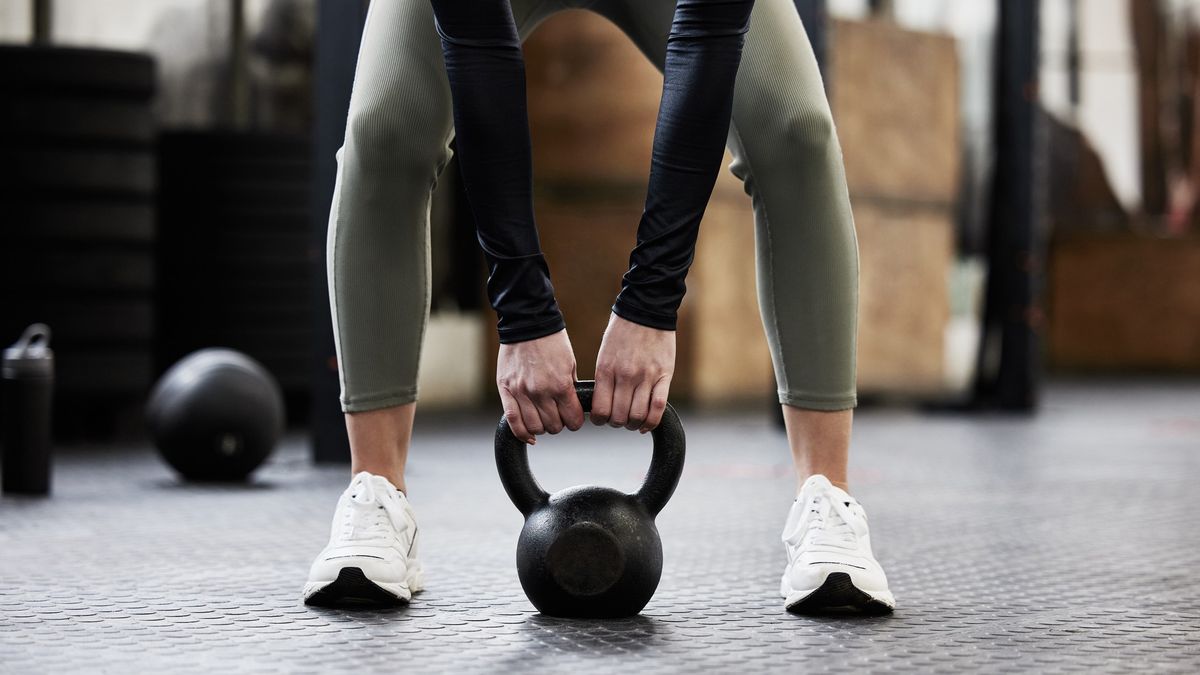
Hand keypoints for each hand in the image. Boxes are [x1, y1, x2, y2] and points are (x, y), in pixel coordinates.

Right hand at [497, 329, 584, 444]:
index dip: (575, 422)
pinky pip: (513, 421)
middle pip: (553, 426)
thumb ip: (570, 388)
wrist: (527, 323)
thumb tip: (573, 407)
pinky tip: (529, 435)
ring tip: (543, 418)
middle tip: (558, 416)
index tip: (574, 419)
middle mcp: (541, 392)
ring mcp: (521, 392)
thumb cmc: (552, 342)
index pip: (572, 419)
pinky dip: (522, 433)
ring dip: (542, 427)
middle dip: (559, 424)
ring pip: (534, 427)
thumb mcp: (570, 364)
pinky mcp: (506, 390)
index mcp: (561, 385)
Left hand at [591, 313, 675, 432]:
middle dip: (617, 423)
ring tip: (632, 422)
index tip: (601, 420)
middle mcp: (625, 376)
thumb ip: (604, 378)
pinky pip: (658, 407)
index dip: (599, 421)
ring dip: (634, 425)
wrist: (646, 309)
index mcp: (606, 370)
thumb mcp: (604, 353)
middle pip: (619, 417)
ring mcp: (646, 377)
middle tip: (618, 420)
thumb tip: (603, 403)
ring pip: (638, 416)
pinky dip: (652, 421)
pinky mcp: (664, 375)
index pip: (600, 409)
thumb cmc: (623, 331)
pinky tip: (647, 424)